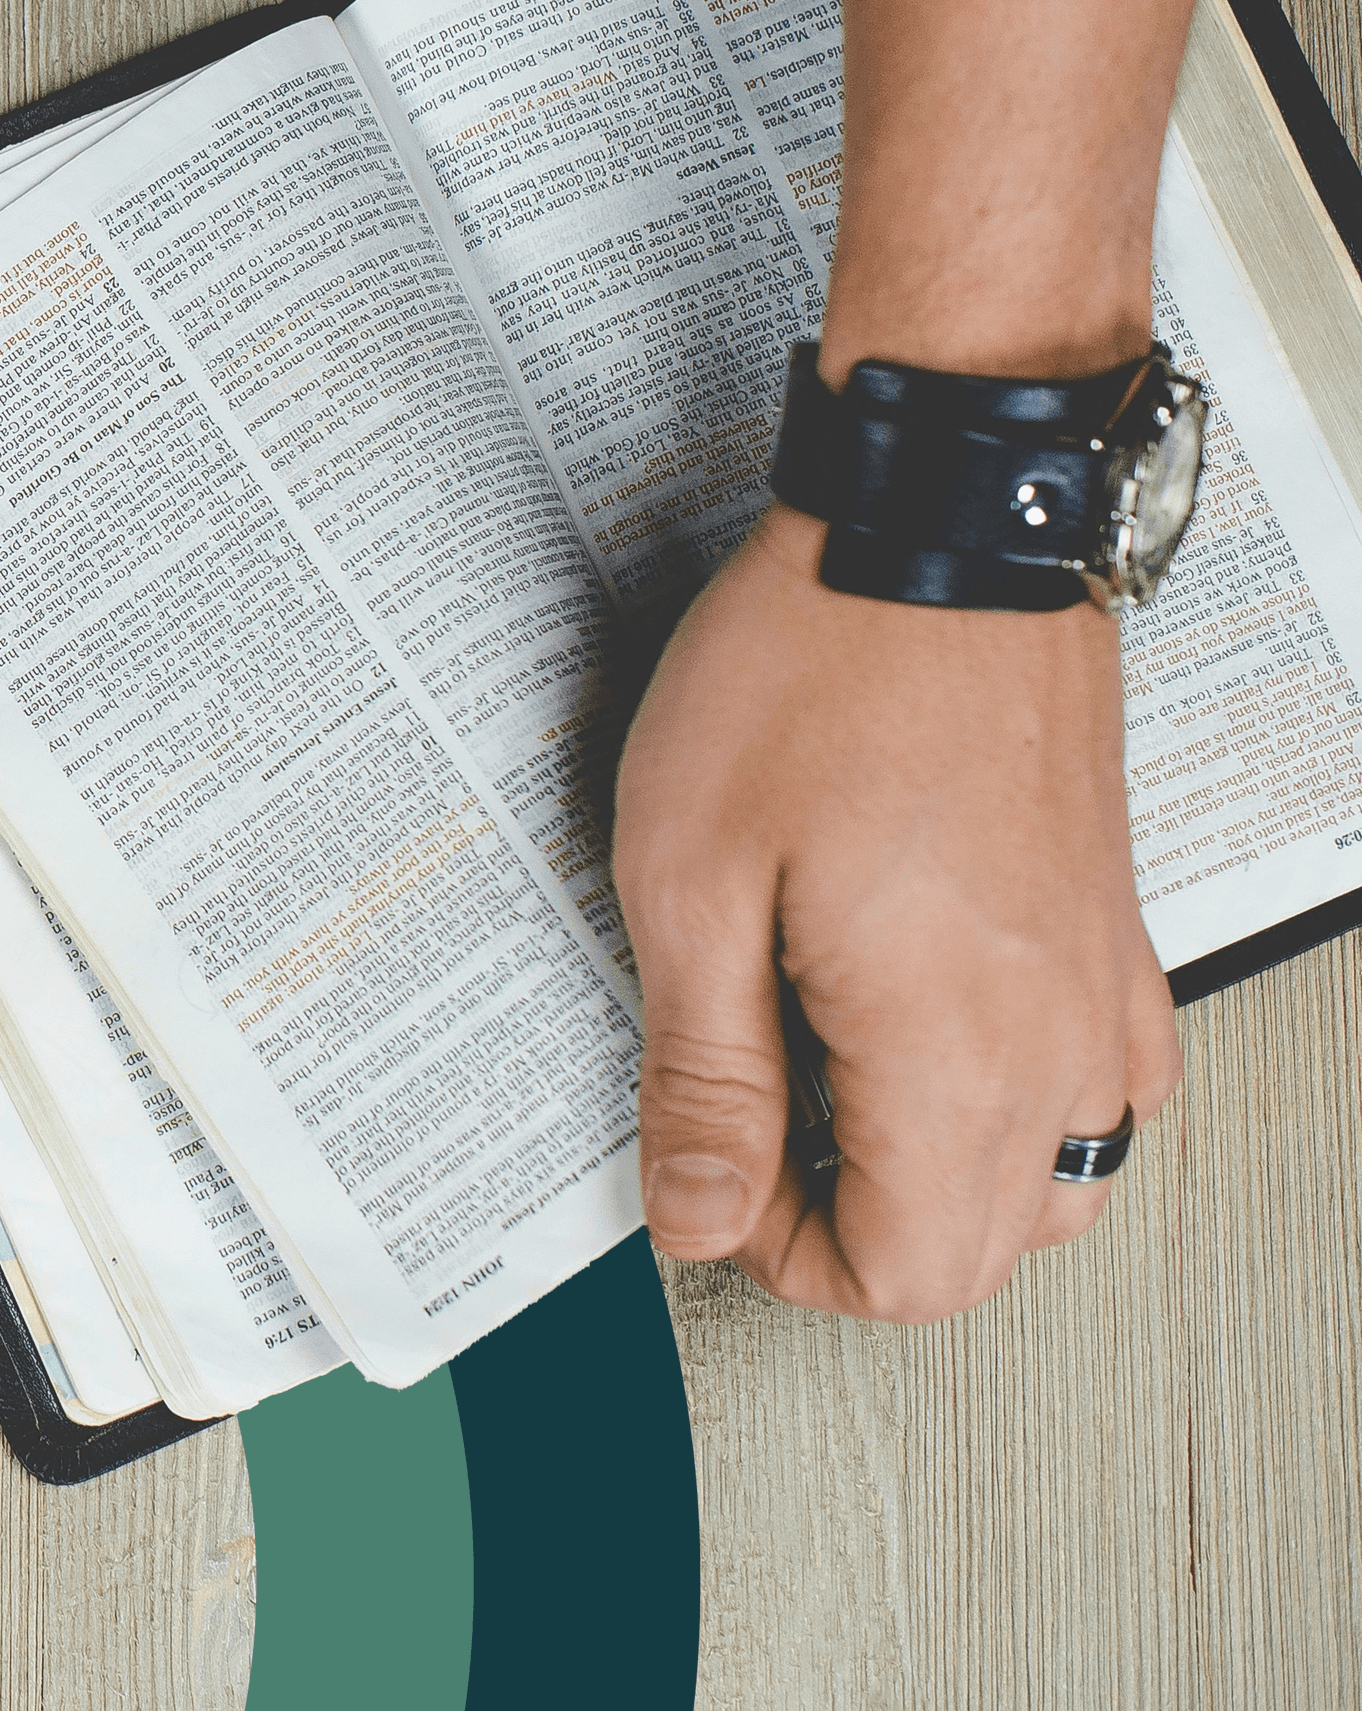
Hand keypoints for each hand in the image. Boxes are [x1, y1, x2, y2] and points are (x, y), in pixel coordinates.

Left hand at [613, 505, 1181, 1319]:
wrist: (938, 528)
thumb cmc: (812, 668)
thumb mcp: (690, 877)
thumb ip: (703, 1072)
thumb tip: (695, 1216)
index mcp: (952, 1049)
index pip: (906, 1274)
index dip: (786, 1254)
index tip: (711, 1173)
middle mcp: (1056, 1036)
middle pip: (984, 1252)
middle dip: (855, 1228)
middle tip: (748, 1125)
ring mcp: (1101, 983)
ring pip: (1055, 1180)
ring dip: (939, 1176)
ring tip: (822, 1075)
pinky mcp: (1110, 927)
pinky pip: (1099, 1086)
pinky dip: (1013, 1103)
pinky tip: (917, 1028)